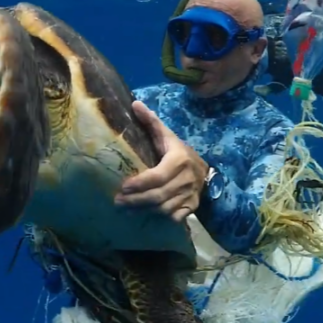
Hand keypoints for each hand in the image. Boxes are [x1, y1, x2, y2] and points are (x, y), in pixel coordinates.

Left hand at [115, 100, 209, 222]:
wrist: (205, 171)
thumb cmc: (179, 152)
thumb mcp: (167, 136)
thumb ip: (151, 122)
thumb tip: (135, 104)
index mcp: (179, 160)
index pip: (157, 176)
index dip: (139, 183)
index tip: (123, 187)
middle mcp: (186, 179)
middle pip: (158, 195)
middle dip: (136, 200)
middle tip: (117, 201)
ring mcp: (190, 195)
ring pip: (164, 208)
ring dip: (144, 210)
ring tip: (126, 209)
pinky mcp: (192, 207)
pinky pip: (175, 217)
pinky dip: (160, 218)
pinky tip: (145, 216)